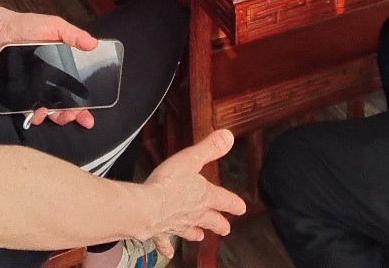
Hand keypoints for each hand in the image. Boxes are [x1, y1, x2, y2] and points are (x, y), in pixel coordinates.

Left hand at [0, 11, 99, 128]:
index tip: (90, 117)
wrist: (0, 31)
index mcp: (62, 69)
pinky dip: (35, 116)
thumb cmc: (28, 27)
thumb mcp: (54, 26)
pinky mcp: (20, 93)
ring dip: (56, 118)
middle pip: (65, 105)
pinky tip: (38, 113)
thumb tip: (94, 43)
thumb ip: (73, 35)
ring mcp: (35, 90)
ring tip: (59, 116)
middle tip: (74, 115)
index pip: (77, 91)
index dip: (84, 105)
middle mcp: (50, 82)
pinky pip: (29, 109)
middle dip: (72, 115)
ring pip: (49, 110)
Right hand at [143, 129, 246, 258]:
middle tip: (226, 229)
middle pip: (211, 221)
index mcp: (205, 196)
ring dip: (197, 233)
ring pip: (192, 231)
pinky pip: (166, 241)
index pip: (225, 200)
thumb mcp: (191, 158)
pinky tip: (168, 251)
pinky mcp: (162, 232)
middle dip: (219, 224)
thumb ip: (210, 148)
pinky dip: (167, 246)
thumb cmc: (169, 182)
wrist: (147, 207)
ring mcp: (179, 225)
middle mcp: (195, 214)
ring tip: (201, 236)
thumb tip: (229, 137)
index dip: (234, 203)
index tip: (242, 208)